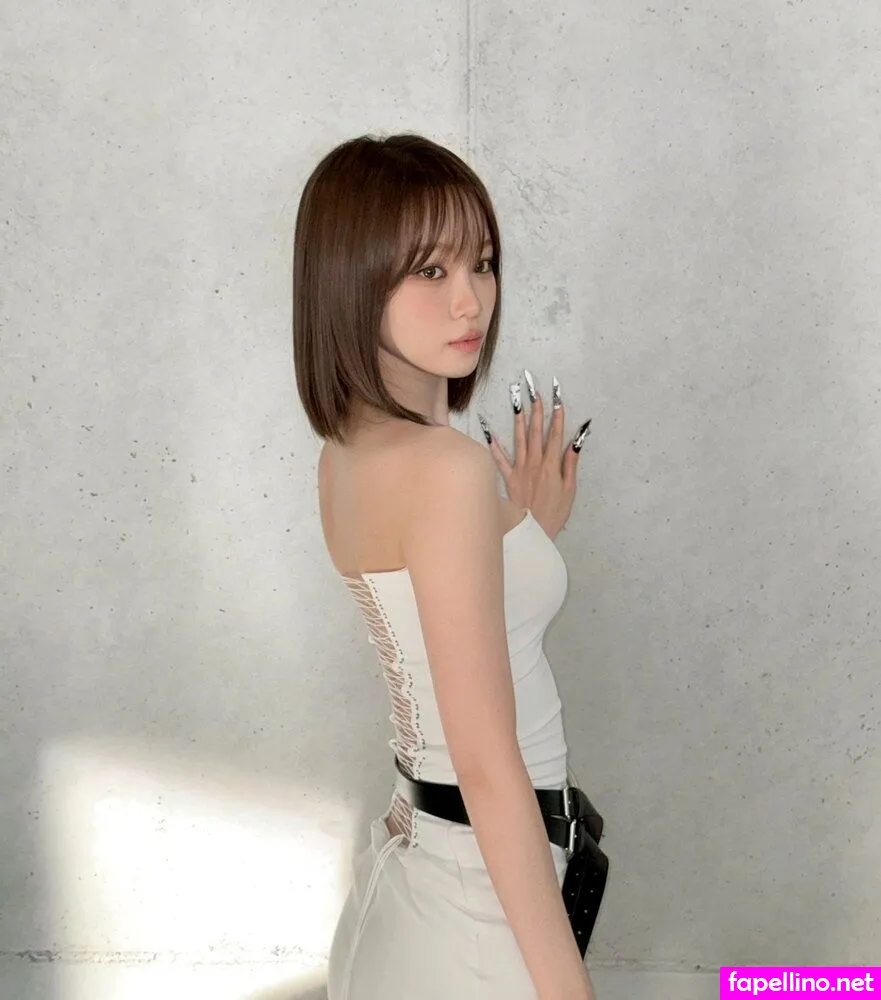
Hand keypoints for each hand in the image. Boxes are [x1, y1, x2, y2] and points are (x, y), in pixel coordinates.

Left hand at [479, 370, 591, 541]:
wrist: (532, 530)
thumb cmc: (554, 513)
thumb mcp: (569, 490)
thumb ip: (570, 465)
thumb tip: (575, 443)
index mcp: (552, 466)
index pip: (556, 436)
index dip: (557, 417)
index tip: (557, 399)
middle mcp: (535, 464)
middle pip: (537, 433)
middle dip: (537, 411)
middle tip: (535, 392)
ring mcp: (520, 470)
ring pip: (519, 441)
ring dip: (519, 421)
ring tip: (517, 403)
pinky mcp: (509, 479)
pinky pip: (500, 461)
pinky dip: (495, 448)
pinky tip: (490, 434)